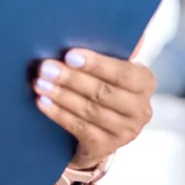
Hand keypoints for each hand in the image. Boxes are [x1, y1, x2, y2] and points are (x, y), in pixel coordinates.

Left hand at [34, 50, 154, 170]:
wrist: (101, 126)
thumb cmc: (102, 84)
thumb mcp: (108, 69)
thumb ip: (99, 56)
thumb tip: (73, 37)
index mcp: (144, 82)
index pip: (123, 73)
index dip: (96, 64)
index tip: (69, 55)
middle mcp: (140, 109)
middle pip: (103, 93)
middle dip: (71, 79)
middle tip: (46, 68)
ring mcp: (125, 131)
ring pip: (90, 111)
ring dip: (61, 96)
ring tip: (40, 84)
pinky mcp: (106, 147)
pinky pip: (80, 129)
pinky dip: (59, 114)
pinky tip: (43, 103)